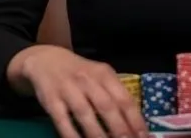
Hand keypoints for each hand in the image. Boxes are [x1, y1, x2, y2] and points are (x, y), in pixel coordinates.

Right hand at [20, 45, 147, 137]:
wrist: (47, 60)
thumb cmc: (80, 72)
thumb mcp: (100, 75)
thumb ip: (114, 94)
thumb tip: (133, 123)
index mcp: (104, 74)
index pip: (124, 98)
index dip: (135, 120)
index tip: (144, 137)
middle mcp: (88, 80)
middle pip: (106, 106)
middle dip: (119, 129)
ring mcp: (68, 90)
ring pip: (85, 114)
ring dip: (97, 135)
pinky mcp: (51, 101)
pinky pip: (63, 121)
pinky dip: (72, 135)